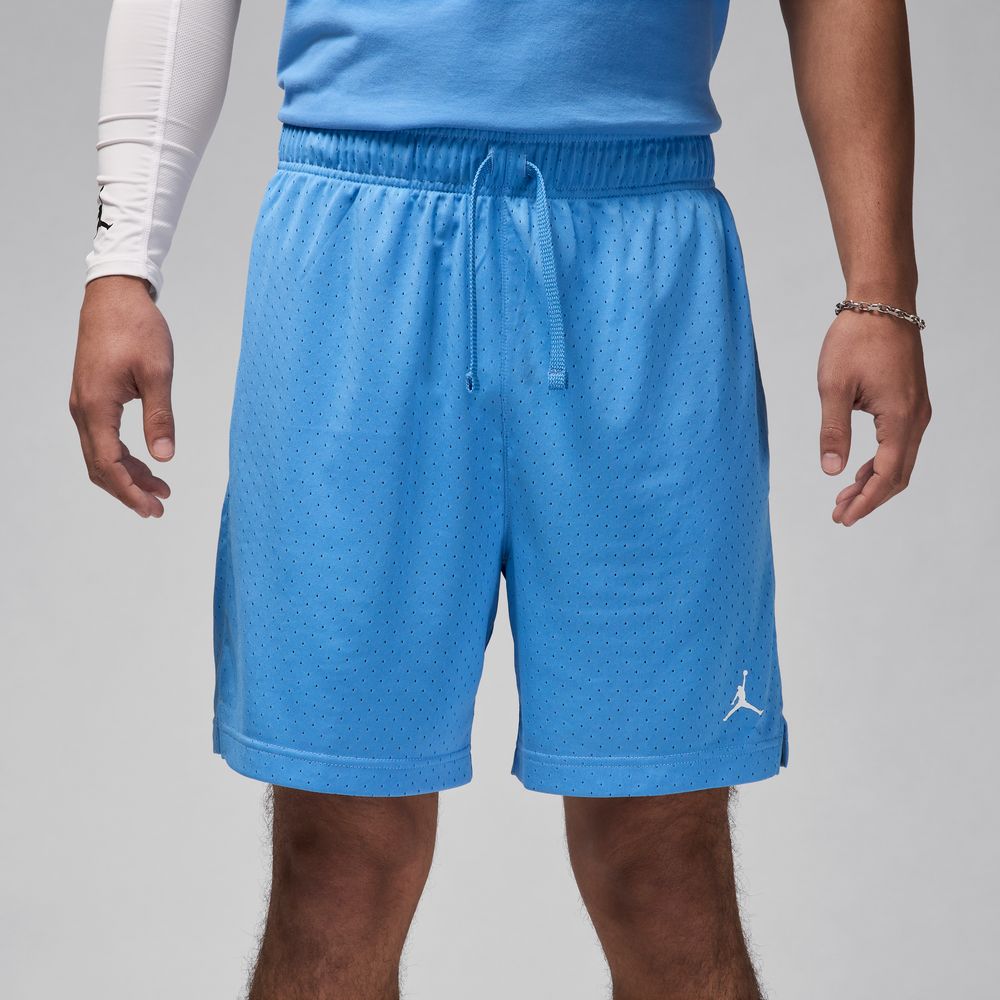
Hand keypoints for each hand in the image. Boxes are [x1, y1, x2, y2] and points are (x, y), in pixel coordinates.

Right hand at [70, 276, 173, 517]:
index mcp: (97, 407)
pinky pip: (102, 438)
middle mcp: (83, 410)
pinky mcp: (92, 397)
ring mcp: (85, 404)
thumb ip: (160, 417)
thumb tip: (164, 456)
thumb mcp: (157, 373)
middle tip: (158, 507)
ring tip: (160, 489)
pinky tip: (147, 462)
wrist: (115, 296)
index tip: (153, 508)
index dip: (130, 491)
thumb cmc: (137, 328)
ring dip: (127, 475)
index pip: (108, 464)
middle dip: (128, 490)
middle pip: (100, 466)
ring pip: (101, 454)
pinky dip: (122, 456)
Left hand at [817, 309, 930, 525]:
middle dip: (869, 498)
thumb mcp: (833, 387)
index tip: (843, 518)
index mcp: (898, 418)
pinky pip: (899, 444)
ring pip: (900, 461)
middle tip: (839, 515)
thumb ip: (832, 431)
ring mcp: (916, 410)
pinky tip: (857, 470)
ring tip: (843, 498)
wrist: (881, 304)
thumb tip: (831, 471)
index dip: (865, 501)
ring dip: (873, 482)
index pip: (885, 475)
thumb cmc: (855, 340)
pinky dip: (879, 463)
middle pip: (897, 474)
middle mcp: (915, 418)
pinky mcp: (910, 402)